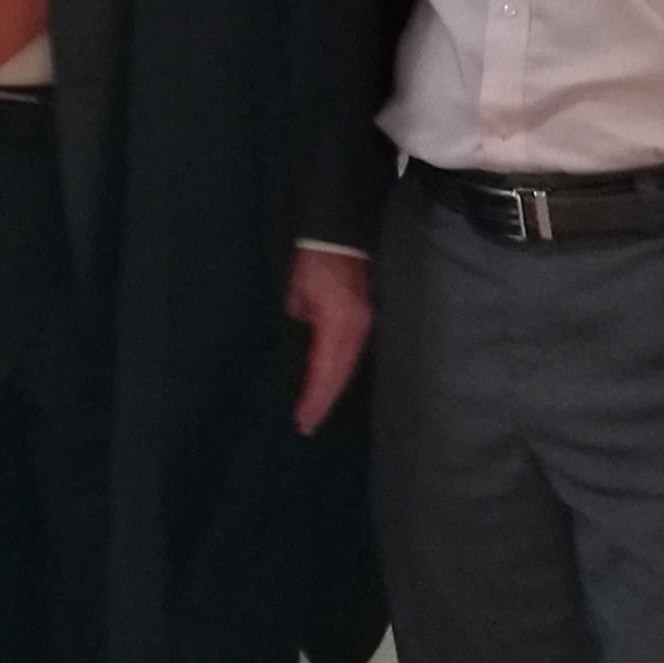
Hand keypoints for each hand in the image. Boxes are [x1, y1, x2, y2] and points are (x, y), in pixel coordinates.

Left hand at [288, 243, 371, 433]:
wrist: (338, 236)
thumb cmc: (311, 262)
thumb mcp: (296, 296)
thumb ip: (301, 325)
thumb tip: (303, 346)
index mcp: (336, 323)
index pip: (324, 370)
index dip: (313, 398)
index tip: (302, 421)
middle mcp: (356, 328)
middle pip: (339, 374)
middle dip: (323, 402)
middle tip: (307, 426)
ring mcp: (365, 323)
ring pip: (348, 366)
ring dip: (332, 390)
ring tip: (316, 411)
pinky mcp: (367, 318)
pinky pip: (353, 353)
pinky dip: (340, 372)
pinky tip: (331, 383)